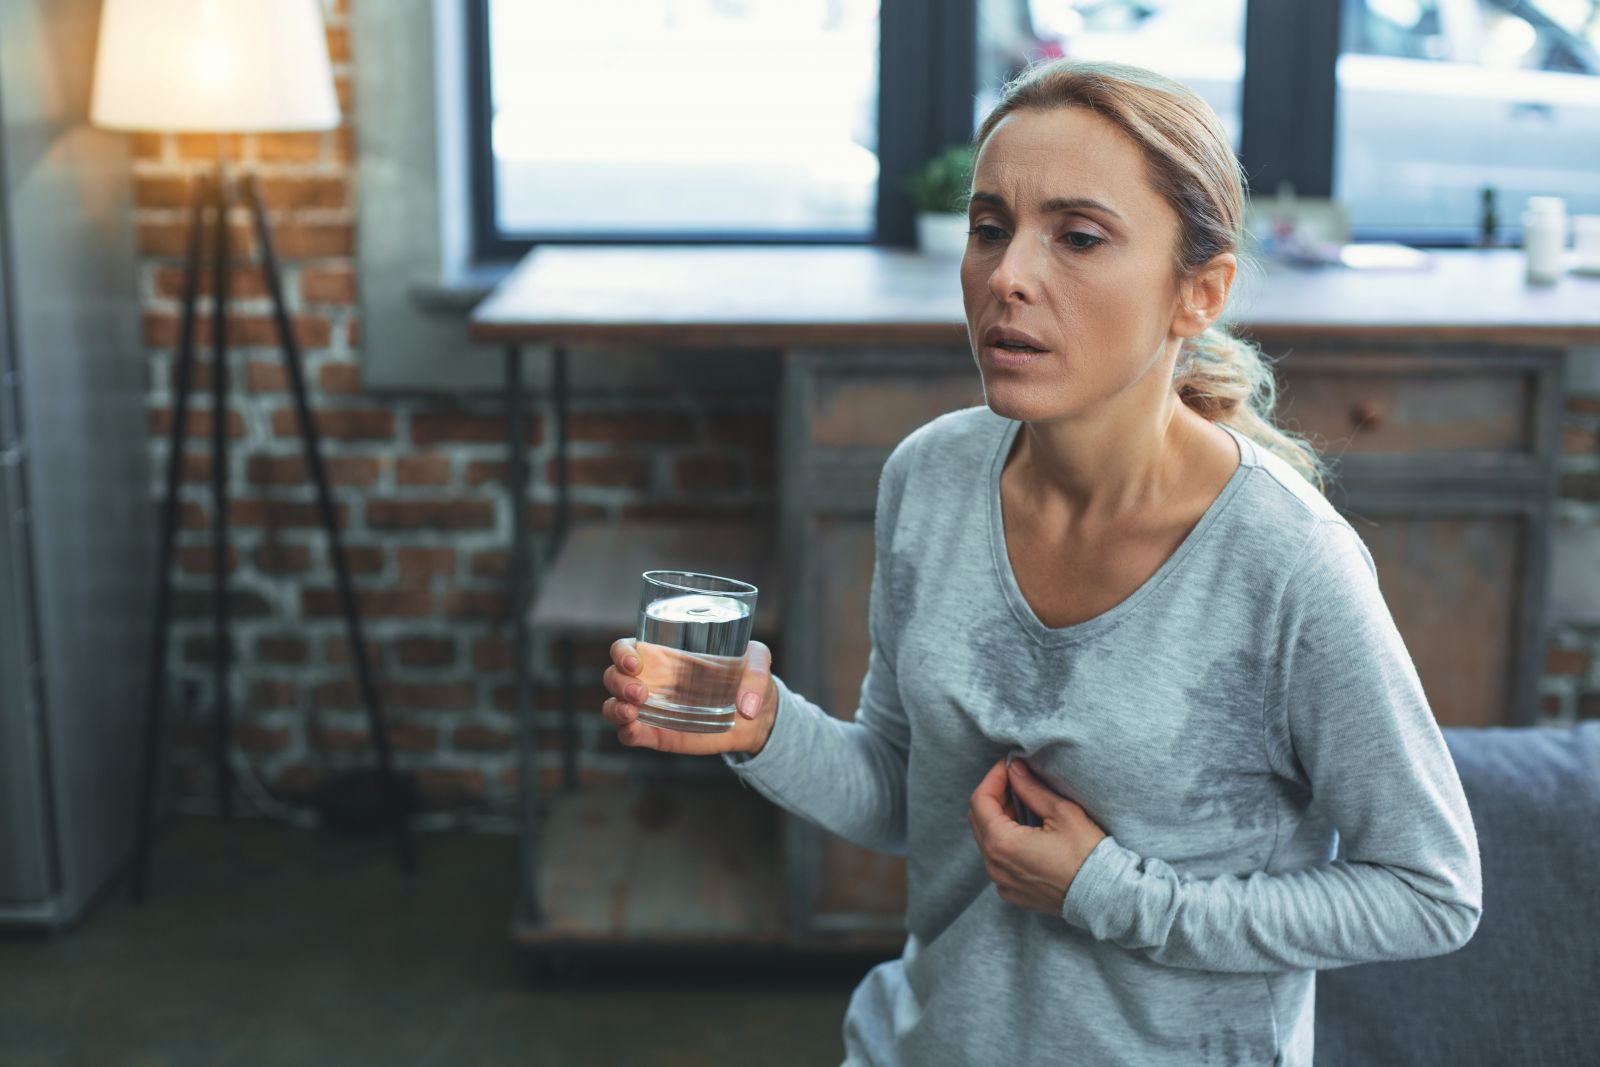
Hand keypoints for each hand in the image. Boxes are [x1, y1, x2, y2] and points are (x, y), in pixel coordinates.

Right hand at [601, 637, 778, 756]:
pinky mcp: (659, 734)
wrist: (756, 716)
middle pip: (613, 677)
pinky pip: (630, 735)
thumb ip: (755, 676)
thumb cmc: (749, 676)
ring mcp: (652, 709)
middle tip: (641, 692)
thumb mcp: (758, 662)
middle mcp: (651, 679)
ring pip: (614, 705)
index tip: (635, 662)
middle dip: (619, 683)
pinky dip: (626, 733)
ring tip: (632, 713)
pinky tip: (634, 730)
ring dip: (615, 708)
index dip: (622, 653)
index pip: (626, 648)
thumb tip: (747, 705)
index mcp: (664, 654)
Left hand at [968, 756, 1108, 916]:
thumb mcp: (1062, 813)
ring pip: (987, 840)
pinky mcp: (1013, 892)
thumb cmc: (1088, 855)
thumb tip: (1015, 769)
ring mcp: (1002, 883)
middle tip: (1017, 781)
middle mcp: (994, 866)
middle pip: (978, 820)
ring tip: (1024, 804)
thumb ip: (1031, 789)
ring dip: (1000, 819)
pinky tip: (1027, 831)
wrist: (1106, 897)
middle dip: (994, 796)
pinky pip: (998, 861)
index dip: (993, 777)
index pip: (980, 800)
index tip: (1009, 765)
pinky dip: (1005, 841)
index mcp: (1002, 844)